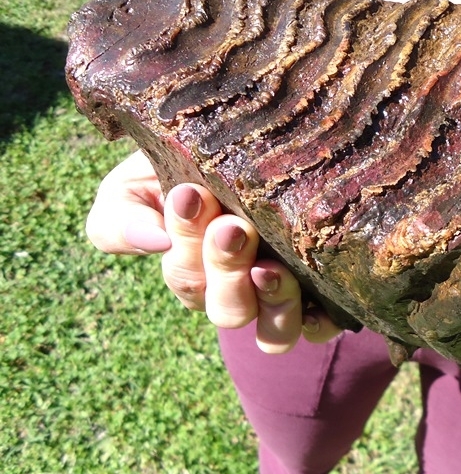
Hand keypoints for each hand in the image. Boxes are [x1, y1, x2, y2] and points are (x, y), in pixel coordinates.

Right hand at [85, 150, 341, 351]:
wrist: (257, 141)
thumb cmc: (195, 163)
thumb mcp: (142, 178)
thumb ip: (122, 215)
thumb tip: (153, 241)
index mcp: (194, 269)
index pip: (184, 273)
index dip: (185, 240)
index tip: (191, 195)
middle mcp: (237, 290)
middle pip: (227, 308)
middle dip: (225, 269)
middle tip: (233, 228)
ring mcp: (281, 299)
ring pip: (273, 331)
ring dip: (272, 303)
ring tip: (273, 268)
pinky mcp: (325, 300)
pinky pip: (322, 328)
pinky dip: (319, 323)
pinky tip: (318, 302)